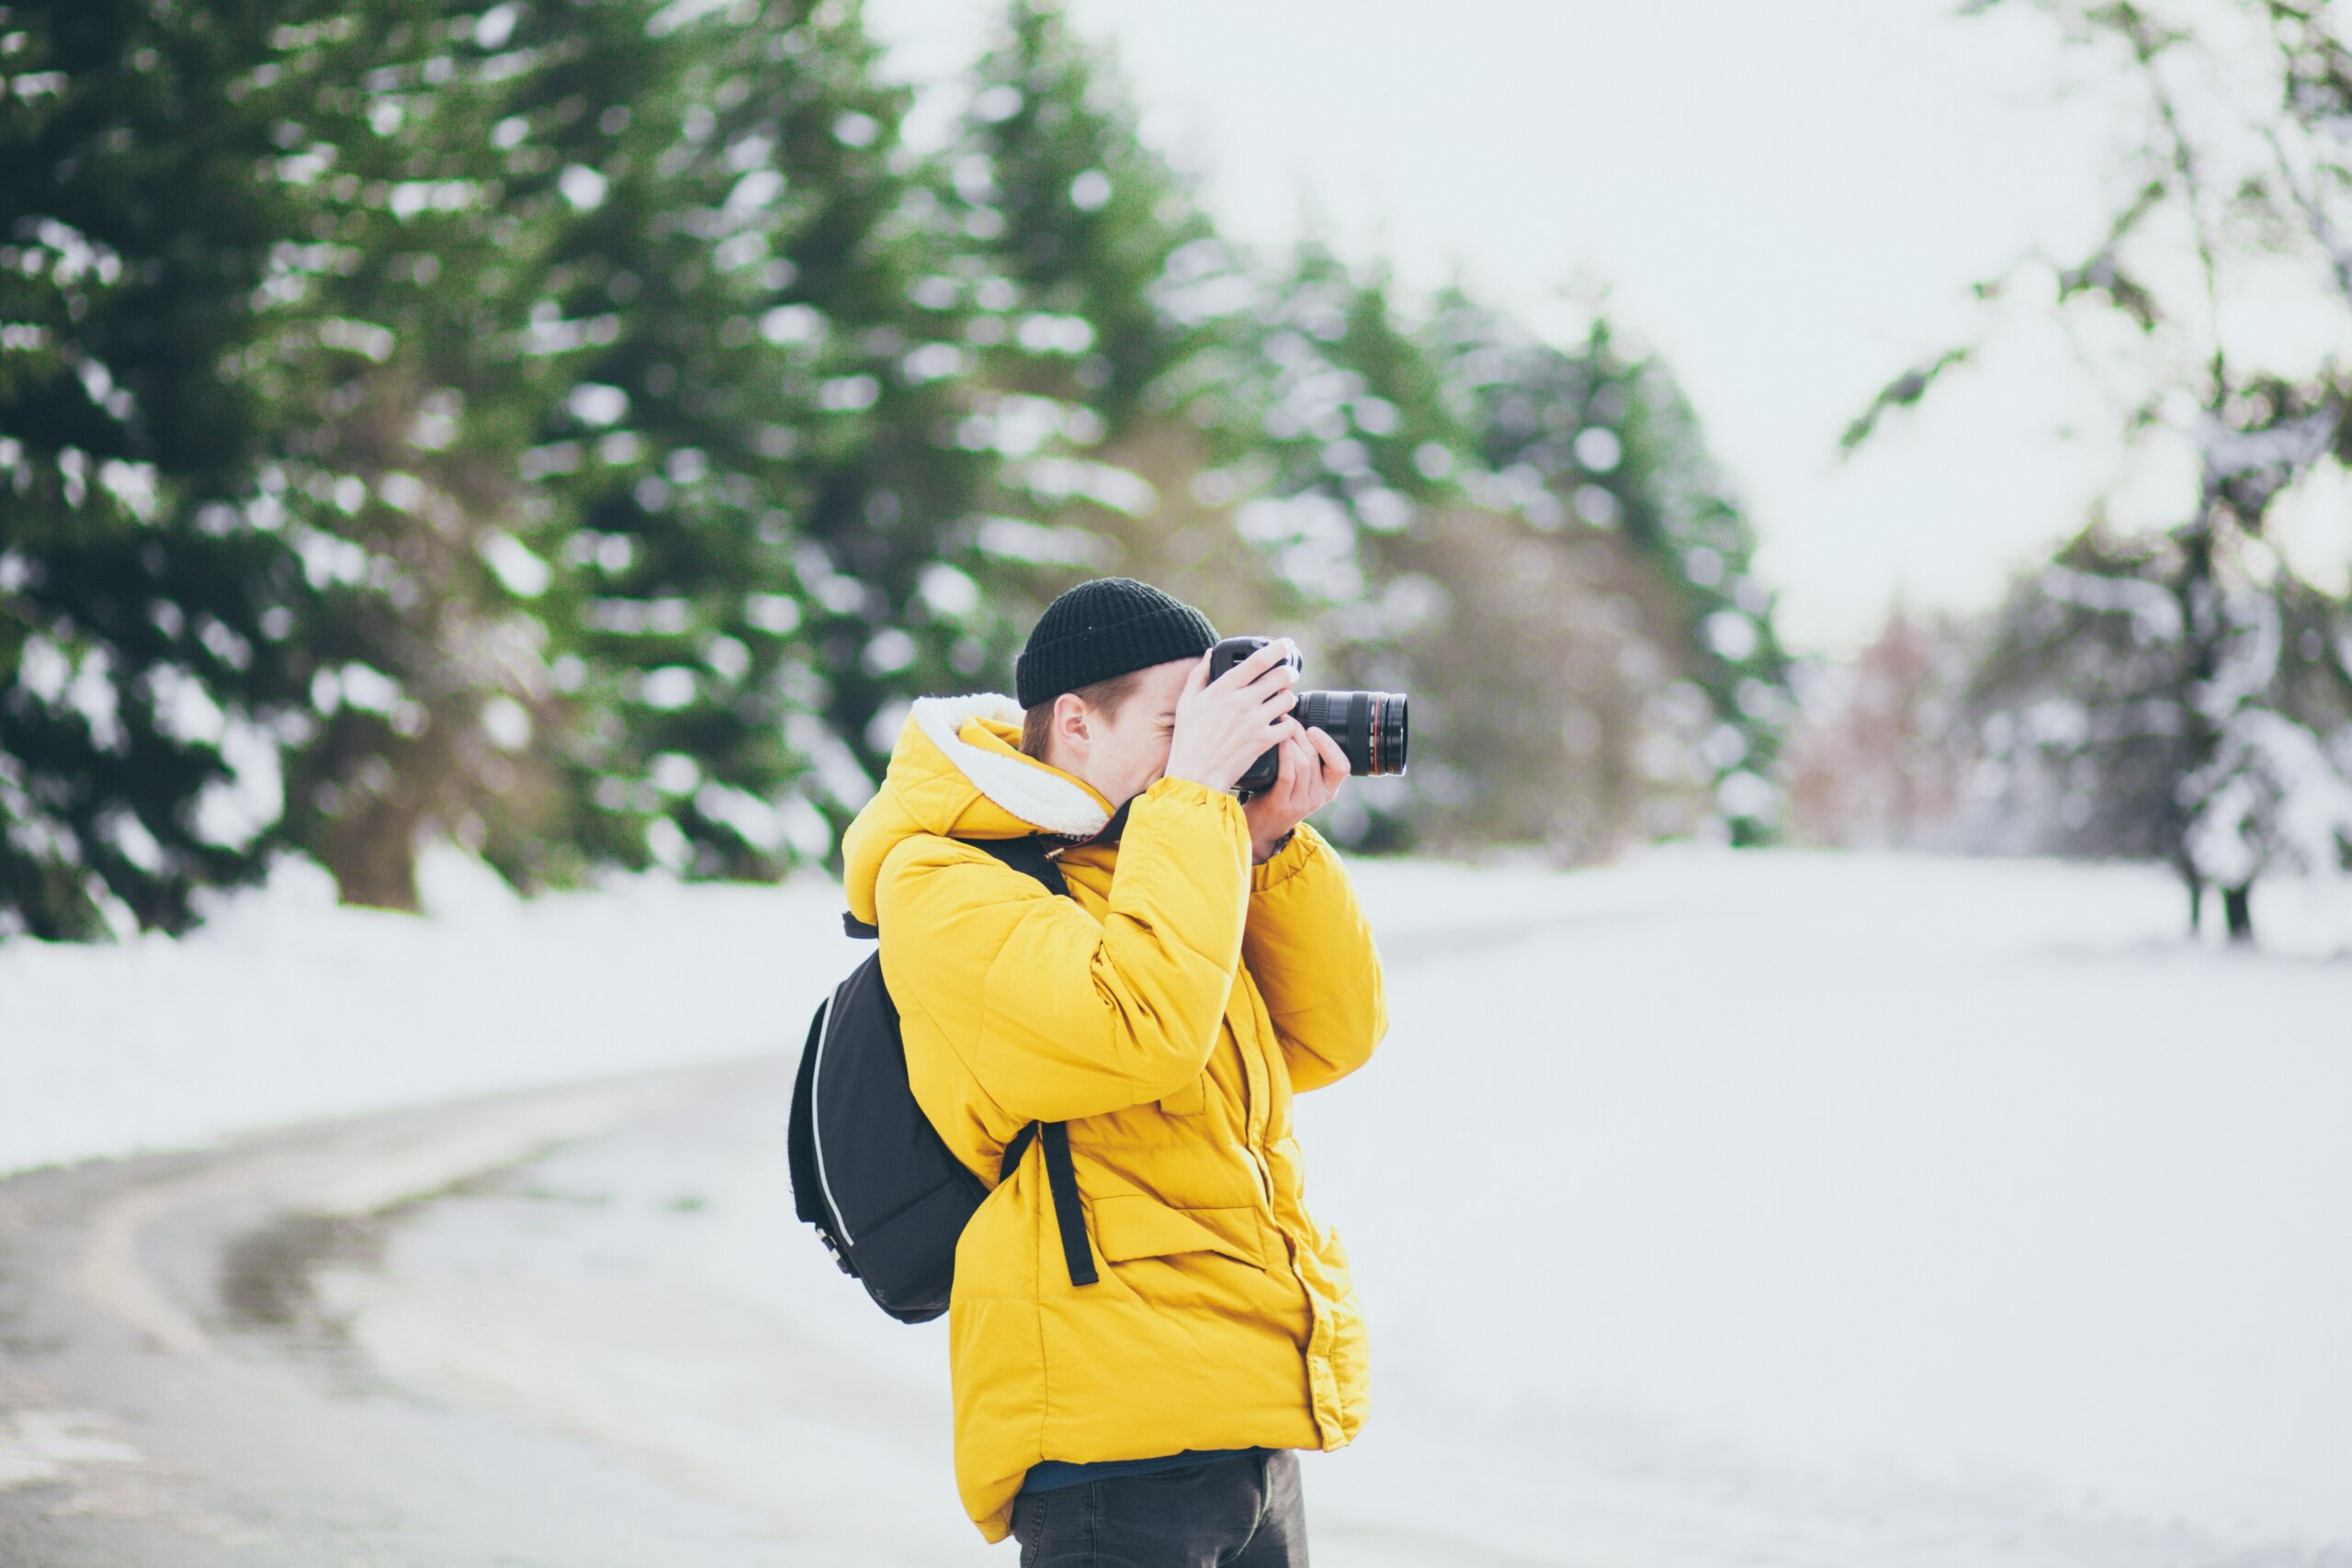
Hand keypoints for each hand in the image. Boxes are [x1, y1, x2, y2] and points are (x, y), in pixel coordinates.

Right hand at [1164, 639, 1303, 794]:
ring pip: (1288, 699)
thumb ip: (1199, 675)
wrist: (1195, 774)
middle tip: (1289, 673)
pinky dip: (1288, 723)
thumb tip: (1210, 653)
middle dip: (1289, 672)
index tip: (1286, 644)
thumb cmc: (1188, 739)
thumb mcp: (1186, 702)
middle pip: (1280, 676)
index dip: (1278, 648)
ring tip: (1282, 701)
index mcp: (1223, 688)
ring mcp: (1255, 722)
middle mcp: (1242, 702)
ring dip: (1288, 698)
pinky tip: (1281, 724)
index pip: (1258, 660)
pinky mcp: (1263, 741)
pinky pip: (1288, 725)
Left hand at [1243, 724, 1348, 860]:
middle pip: (1316, 758)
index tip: (1314, 729)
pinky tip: (1278, 744)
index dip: (1330, 746)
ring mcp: (1301, 802)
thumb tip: (1299, 724)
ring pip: (1304, 764)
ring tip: (1280, 728)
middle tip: (1287, 720)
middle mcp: (1317, 797)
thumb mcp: (1300, 781)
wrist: (1260, 828)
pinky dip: (1284, 755)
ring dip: (1291, 741)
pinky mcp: (1282, 804)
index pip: (1342, 767)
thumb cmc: (1276, 797)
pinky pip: (1288, 775)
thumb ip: (1307, 760)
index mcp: (1327, 789)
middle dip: (1301, 734)